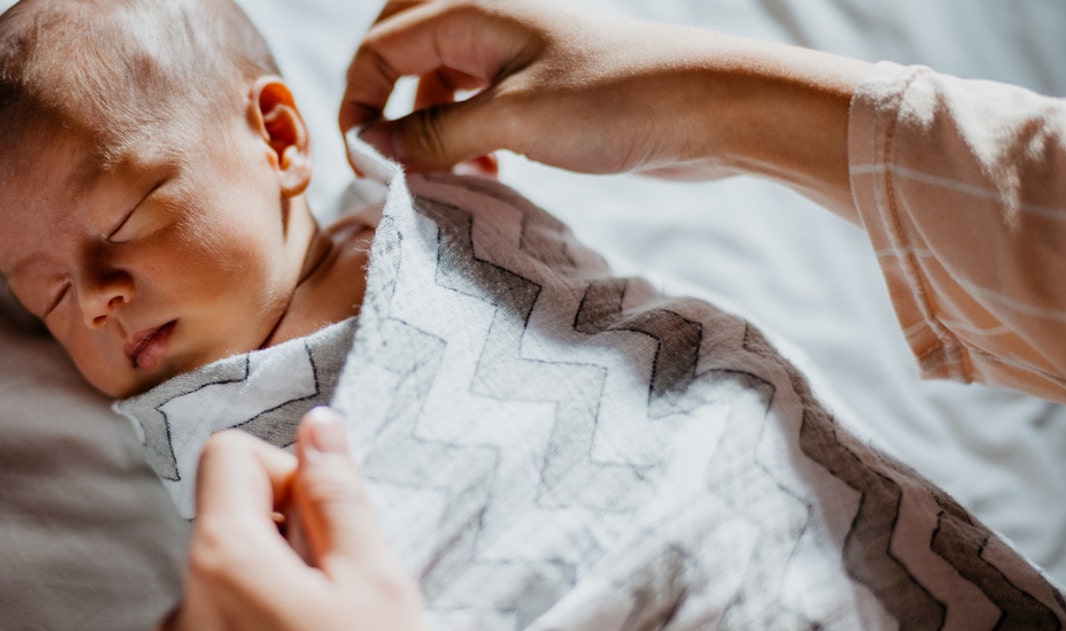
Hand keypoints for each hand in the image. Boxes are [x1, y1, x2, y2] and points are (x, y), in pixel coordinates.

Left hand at [151, 408, 460, 630]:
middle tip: (352, 598)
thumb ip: (339, 494)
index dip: (289, 472)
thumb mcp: (378, 584)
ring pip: (232, 590)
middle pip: (229, 524)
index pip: (227, 455)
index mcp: (221, 564)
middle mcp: (181, 611)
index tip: (334, 525)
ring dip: (281, 597)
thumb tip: (318, 426)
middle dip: (292, 540)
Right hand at [341, 0, 868, 219]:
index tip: (363, 165)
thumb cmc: (615, 101)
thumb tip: (372, 149)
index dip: (358, 106)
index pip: (379, 50)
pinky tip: (485, 176)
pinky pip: (476, 105)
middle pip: (401, 54)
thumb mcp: (511, 122)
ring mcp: (515, 54)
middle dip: (384, 109)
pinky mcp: (538, 86)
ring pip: (439, 85)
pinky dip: (465, 139)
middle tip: (388, 163)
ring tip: (443, 179)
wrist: (707, 107)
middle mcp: (487, 24)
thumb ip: (433, 133)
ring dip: (429, 132)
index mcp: (471, 12)